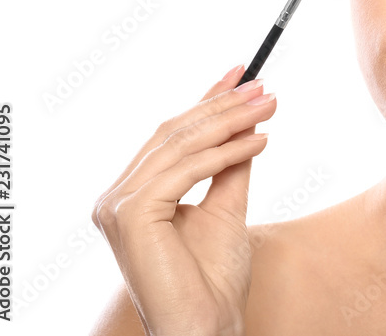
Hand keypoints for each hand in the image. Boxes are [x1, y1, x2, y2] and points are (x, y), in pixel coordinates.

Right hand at [92, 65, 276, 335]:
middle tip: (263, 87)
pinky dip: (226, 152)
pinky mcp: (130, 215)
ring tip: (269, 106)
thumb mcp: (226, 206)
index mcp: (133, 193)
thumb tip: (247, 121)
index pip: (172, 135)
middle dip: (222, 105)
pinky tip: (259, 141)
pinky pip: (186, 170)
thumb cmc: (213, 276)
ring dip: (230, 121)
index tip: (242, 74)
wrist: (206, 324)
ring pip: (181, 145)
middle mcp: (117, 196)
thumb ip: (229, 165)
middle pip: (174, 133)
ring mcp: (117, 205)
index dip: (206, 100)